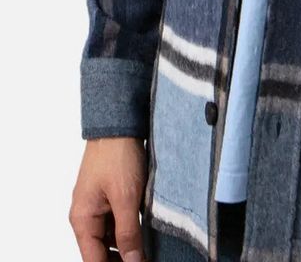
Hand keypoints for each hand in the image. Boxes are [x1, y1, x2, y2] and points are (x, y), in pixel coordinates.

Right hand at [69, 136, 147, 261]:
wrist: (119, 123)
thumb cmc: (117, 155)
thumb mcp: (126, 198)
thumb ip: (128, 233)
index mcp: (82, 220)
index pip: (93, 261)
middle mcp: (86, 216)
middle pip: (101, 252)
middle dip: (122, 258)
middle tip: (145, 259)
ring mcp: (97, 206)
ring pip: (111, 238)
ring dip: (127, 245)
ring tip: (148, 249)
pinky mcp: (109, 196)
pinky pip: (117, 222)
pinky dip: (129, 229)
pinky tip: (146, 233)